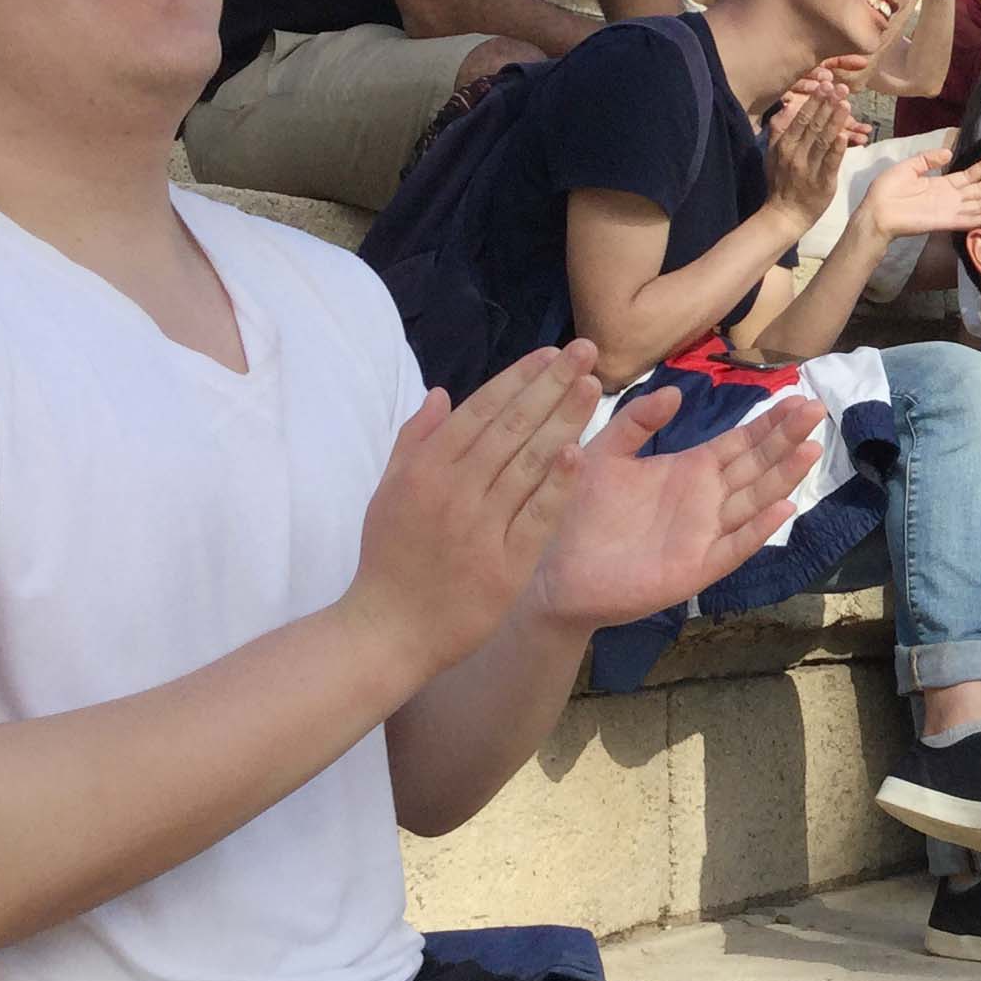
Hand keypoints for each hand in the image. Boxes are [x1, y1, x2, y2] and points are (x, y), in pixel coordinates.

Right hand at [341, 343, 605, 683]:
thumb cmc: (390, 558)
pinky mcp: (505, 563)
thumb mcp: (388, 491)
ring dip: (563, 420)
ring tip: (592, 387)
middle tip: (585, 352)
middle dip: (551, 384)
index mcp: (426, 468)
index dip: (518, 379)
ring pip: (529, 462)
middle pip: (511, 427)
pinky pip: (537, 516)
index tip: (550, 353)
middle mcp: (454, 489)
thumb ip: (415, 440)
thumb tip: (442, 393)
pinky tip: (579, 453)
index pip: (481, 411)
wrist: (390, 629)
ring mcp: (481, 526)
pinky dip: (557, 484)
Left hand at [526, 388, 825, 632]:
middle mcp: (705, 500)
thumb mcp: (604, 453)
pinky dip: (757, 530)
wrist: (553, 569)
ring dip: (783, 476)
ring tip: (811, 448)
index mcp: (688, 470)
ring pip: (754, 501)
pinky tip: (782, 508)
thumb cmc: (577, 511)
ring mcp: (704, 535)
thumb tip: (676, 393)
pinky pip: (733, 547)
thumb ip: (636, 422)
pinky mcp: (695, 568)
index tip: (798, 398)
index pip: (740, 442)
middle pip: (756, 465)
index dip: (769, 423)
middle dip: (786, 438)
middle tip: (817, 408)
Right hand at [762, 74, 851, 226]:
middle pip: (814, 124)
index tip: (826, 84)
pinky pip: (830, 163)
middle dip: (828, 104)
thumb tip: (783, 109)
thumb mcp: (772, 155)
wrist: (784, 215)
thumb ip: (777, 132)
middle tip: (841, 87)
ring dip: (835, 120)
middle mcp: (795, 153)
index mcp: (785, 145)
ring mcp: (808, 168)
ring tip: (846, 103)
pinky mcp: (822, 182)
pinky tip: (846, 135)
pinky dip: (838, 149)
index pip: (801, 118)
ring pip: (823, 140)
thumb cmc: (780, 183)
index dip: (815, 100)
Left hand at [858, 142, 980, 242]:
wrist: (876, 210)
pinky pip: (970, 220)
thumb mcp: (909, 166)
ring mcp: (950, 210)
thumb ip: (928, 159)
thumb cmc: (887, 190)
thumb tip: (949, 152)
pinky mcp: (946, 222)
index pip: (968, 176)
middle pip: (980, 189)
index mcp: (941, 185)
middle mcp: (950, 198)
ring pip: (980, 203)